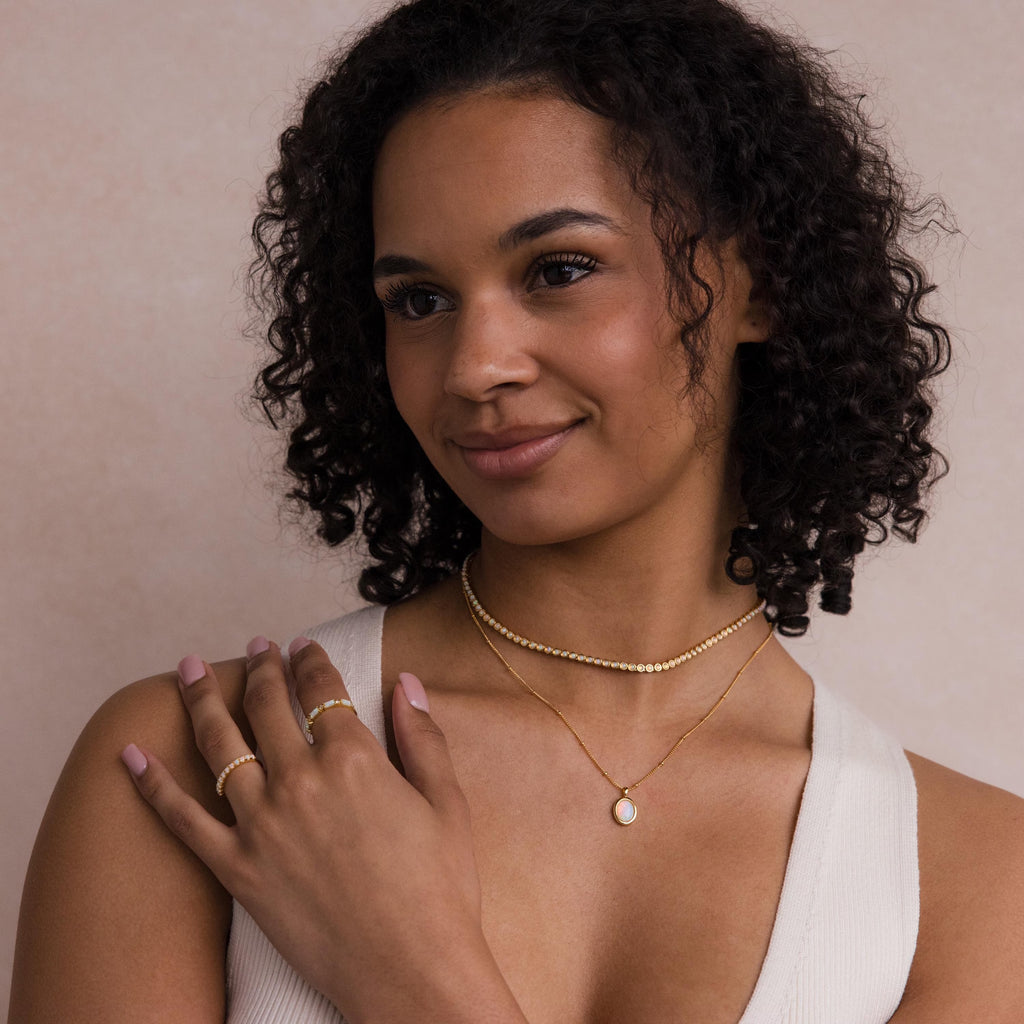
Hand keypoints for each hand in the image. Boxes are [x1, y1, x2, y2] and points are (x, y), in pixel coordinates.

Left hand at [121, 637, 519, 1022]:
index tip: (301, 645)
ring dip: (202, 698)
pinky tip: (131, 754)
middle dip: (260, 667)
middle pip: (268, 705)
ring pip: (220, 744)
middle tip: (255, 647)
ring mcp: (262, 824)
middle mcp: (300, 781)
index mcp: (355, 759)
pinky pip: (182, 819)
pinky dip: (153, 783)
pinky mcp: (237, 869)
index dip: (310, 659)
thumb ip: (423, 736)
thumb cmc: (439, 888)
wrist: (409, 970)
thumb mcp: (447, 803)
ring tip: (188, 668)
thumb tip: (406, 683)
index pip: (322, 688)